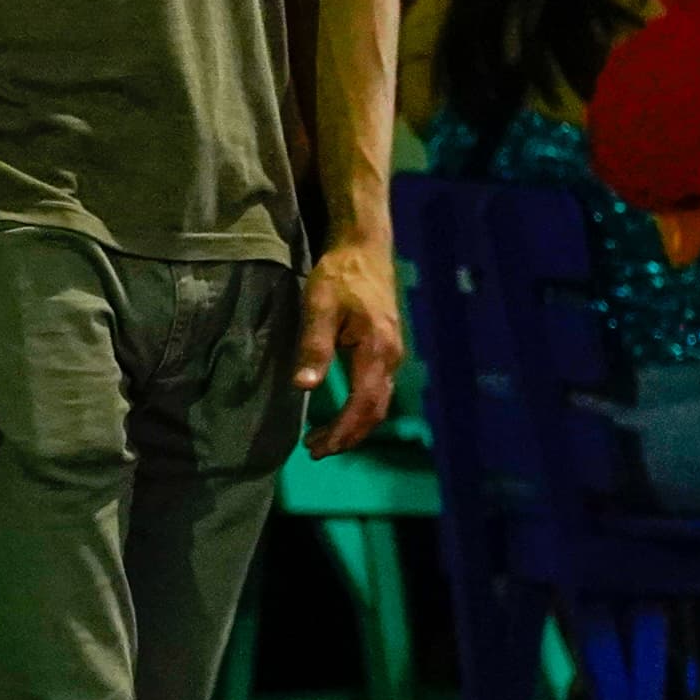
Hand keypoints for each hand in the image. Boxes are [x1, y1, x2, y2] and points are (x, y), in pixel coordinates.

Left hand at [298, 236, 403, 453]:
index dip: (341, 431)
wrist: (365, 249)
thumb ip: (314, 346)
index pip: (362, 404)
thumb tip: (304, 387)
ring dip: (354, 426)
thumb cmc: (339, 275)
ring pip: (379, 403)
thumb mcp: (318, 306)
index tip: (317, 447)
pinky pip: (379, 391)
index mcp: (376, 349)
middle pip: (375, 411)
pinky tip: (343, 414)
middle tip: (316, 451)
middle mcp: (392, 357)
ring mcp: (394, 354)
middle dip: (347, 436)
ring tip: (325, 440)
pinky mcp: (389, 349)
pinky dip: (361, 410)